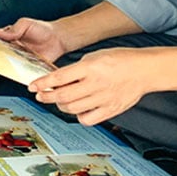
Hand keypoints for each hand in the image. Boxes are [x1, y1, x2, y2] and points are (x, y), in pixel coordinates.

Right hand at [0, 18, 67, 64]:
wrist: (58, 39)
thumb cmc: (43, 29)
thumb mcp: (26, 24)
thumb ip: (13, 29)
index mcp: (10, 36)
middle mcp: (14, 47)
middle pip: (0, 52)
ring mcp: (20, 57)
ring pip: (9, 62)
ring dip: (8, 63)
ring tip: (10, 60)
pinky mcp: (28, 66)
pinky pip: (21, 70)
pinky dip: (18, 71)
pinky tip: (18, 68)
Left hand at [28, 48, 157, 125]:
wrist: (143, 70)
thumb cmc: (119, 60)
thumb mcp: (94, 56)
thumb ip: (76, 69)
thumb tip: (58, 79)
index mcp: (90, 68)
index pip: (59, 77)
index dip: (42, 83)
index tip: (32, 86)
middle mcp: (95, 84)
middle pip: (62, 96)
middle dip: (46, 97)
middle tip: (40, 95)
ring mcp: (103, 98)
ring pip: (72, 108)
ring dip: (60, 105)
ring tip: (58, 100)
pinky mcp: (110, 109)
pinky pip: (87, 119)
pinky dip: (78, 116)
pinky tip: (77, 109)